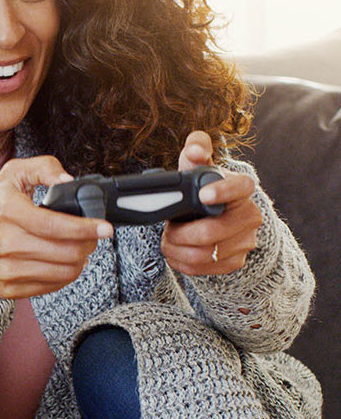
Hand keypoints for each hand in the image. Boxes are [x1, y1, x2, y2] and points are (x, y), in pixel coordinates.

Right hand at [0, 155, 112, 301]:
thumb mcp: (12, 176)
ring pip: (64, 271)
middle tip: (92, 236)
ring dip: (80, 260)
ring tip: (79, 249)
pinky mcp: (9, 288)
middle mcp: (5, 242)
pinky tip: (63, 262)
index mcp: (8, 211)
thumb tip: (69, 181)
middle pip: (66, 251)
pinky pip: (52, 286)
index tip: (105, 228)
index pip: (56, 225)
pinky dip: (65, 275)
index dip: (86, 228)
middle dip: (88, 244)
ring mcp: (6, 269)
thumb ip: (44, 167)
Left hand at [162, 131, 261, 274]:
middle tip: (168, 228)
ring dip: (177, 249)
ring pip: (204, 254)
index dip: (222, 191)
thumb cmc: (203, 187)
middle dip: (180, 233)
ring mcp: (245, 241)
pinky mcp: (235, 261)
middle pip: (211, 232)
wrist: (214, 215)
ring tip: (168, 240)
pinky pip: (203, 269)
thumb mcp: (198, 166)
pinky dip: (182, 262)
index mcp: (242, 188)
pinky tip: (175, 253)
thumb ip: (196, 149)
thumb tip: (194, 150)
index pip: (240, 187)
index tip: (202, 195)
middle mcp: (250, 215)